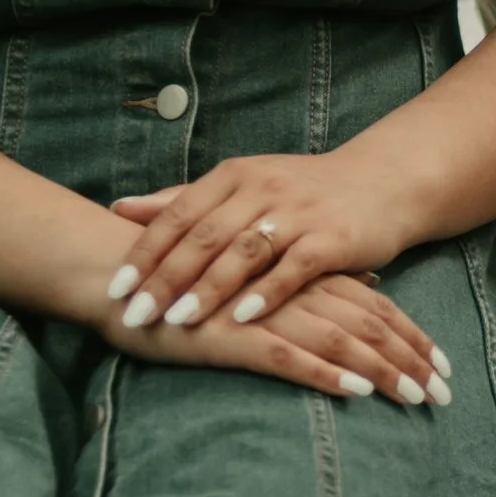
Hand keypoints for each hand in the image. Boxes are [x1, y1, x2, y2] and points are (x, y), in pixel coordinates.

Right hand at [92, 241, 441, 407]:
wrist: (119, 272)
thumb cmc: (190, 281)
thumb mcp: (261, 280)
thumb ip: (316, 283)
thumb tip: (372, 289)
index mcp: (299, 277)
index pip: (372, 307)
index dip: (410, 337)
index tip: (442, 367)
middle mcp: (290, 291)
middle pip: (367, 326)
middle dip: (410, 361)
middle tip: (445, 395)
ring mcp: (262, 313)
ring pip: (338, 342)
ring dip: (381, 372)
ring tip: (416, 399)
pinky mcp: (231, 337)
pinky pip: (288, 357)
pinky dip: (325, 375)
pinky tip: (355, 392)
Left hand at [101, 153, 445, 391]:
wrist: (380, 184)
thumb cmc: (299, 192)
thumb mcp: (241, 186)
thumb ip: (181, 200)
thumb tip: (119, 208)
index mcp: (233, 176)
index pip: (178, 214)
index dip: (144, 251)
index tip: (115, 288)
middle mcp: (262, 188)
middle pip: (204, 236)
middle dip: (166, 278)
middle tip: (134, 314)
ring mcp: (298, 212)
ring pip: (243, 251)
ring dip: (207, 288)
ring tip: (176, 320)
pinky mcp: (332, 238)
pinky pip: (294, 268)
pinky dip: (266, 293)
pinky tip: (241, 318)